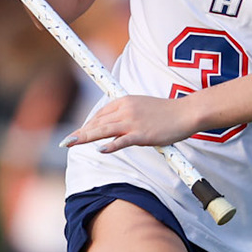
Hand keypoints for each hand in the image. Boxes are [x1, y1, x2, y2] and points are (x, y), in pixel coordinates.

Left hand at [62, 94, 199, 152]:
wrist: (186, 112)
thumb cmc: (166, 111)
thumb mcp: (142, 106)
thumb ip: (127, 113)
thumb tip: (115, 125)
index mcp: (125, 101)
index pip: (100, 114)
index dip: (87, 125)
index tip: (79, 135)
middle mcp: (126, 109)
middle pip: (98, 122)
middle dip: (80, 132)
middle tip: (65, 142)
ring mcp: (133, 122)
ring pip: (104, 130)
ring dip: (85, 137)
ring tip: (71, 143)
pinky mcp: (142, 134)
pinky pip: (123, 140)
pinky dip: (111, 145)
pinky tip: (100, 149)